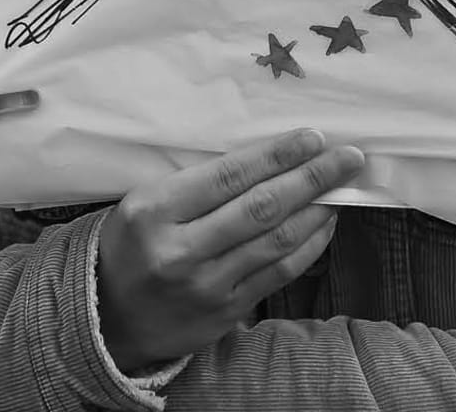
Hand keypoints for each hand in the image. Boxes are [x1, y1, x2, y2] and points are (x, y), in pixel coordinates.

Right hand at [95, 128, 364, 372]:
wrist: (107, 317)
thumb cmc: (129, 246)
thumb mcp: (143, 204)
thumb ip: (194, 186)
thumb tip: (266, 162)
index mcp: (153, 210)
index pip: (227, 175)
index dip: (276, 155)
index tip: (312, 137)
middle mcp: (180, 248)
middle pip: (260, 207)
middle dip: (311, 178)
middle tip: (347, 158)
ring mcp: (207, 284)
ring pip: (276, 241)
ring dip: (317, 210)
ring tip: (342, 188)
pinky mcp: (227, 311)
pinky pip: (279, 273)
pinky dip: (308, 246)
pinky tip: (323, 224)